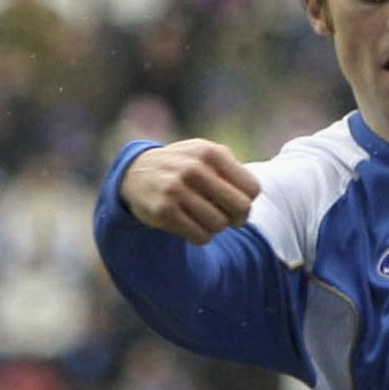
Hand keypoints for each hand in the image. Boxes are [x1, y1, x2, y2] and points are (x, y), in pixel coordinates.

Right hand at [119, 140, 261, 242]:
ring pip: (219, 225)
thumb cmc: (183, 166)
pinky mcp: (164, 211)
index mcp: (211, 153)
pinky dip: (199, 235)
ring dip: (214, 227)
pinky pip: (200, 237)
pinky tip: (189, 224)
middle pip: (241, 208)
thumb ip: (232, 168)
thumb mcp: (206, 154)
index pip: (252, 189)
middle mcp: (194, 169)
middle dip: (237, 219)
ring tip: (202, 217)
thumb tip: (251, 196)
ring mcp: (177, 189)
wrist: (136, 173)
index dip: (248, 201)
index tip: (235, 203)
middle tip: (228, 218)